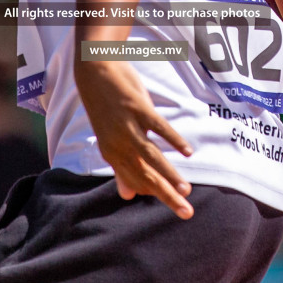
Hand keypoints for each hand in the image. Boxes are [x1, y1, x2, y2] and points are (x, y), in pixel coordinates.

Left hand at [74, 59, 194, 217]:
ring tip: (186, 190)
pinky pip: (158, 127)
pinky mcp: (137, 108)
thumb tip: (127, 195)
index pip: (137, 181)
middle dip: (167, 196)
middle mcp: (118, 144)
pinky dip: (173, 140)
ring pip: (151, 156)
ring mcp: (127, 126)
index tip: (175, 203)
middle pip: (145, 175)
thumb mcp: (110, 137)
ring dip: (170, 175)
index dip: (156, 193)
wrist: (94, 69)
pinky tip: (188, 152)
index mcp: (112, 153)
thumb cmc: (106, 105)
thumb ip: (121, 166)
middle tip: (186, 213)